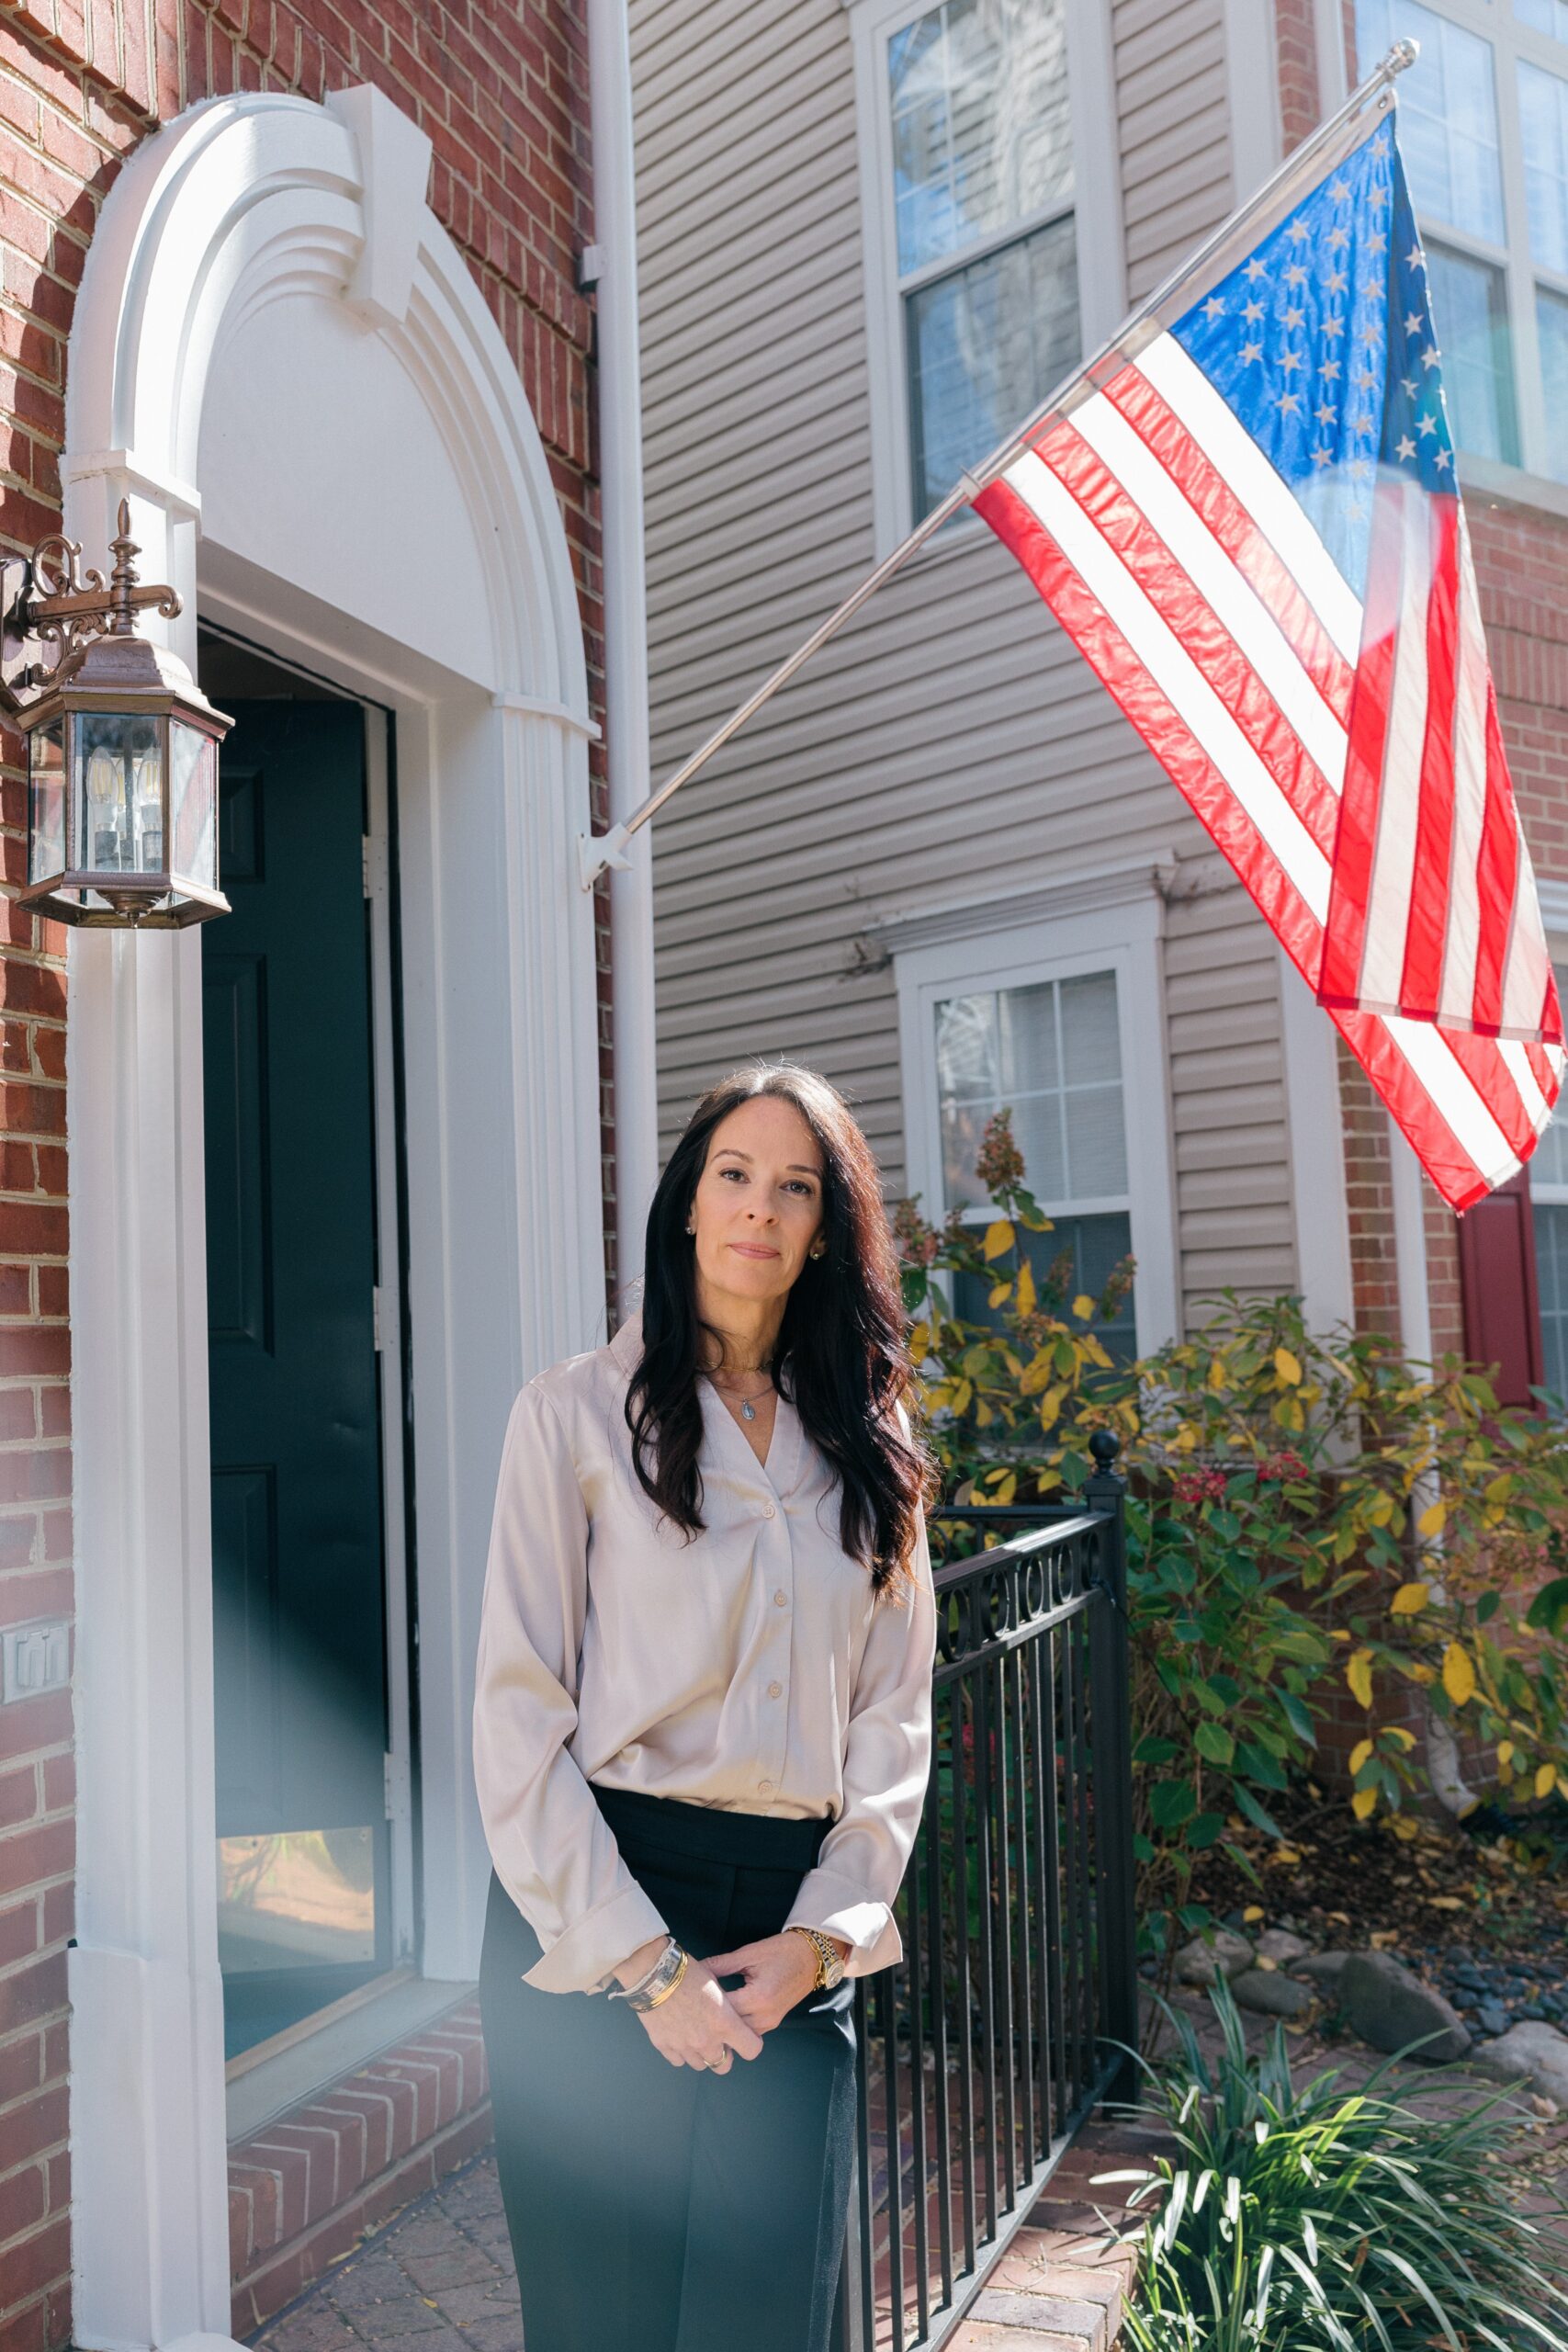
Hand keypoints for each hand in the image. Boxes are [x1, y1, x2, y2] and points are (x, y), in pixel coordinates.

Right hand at [627, 1949, 764, 2072]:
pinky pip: (678, 2061)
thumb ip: (726, 2006)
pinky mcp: (664, 2046)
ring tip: (695, 2034)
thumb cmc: (687, 1972)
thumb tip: (730, 2016)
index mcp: (724, 2023)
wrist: (654, 1973)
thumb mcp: (716, 1983)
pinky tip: (679, 2035)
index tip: (745, 2037)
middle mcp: (706, 2040)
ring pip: (700, 2065)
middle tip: (718, 2040)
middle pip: (723, 2066)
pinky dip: (681, 2052)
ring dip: (700, 2054)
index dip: (751, 2043)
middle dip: (724, 2056)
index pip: (751, 2049)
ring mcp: (684, 2046)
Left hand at [703, 1930, 849, 2034]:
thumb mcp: (748, 1953)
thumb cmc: (781, 1951)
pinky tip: (723, 2015)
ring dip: (724, 2026)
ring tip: (705, 2014)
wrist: (811, 1957)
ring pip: (739, 2034)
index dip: (704, 2004)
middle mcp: (765, 2016)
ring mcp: (770, 2023)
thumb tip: (696, 1970)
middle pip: (729, 2028)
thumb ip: (720, 1965)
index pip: (723, 2010)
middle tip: (692, 2011)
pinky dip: (736, 2026)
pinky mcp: (772, 2023)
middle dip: (711, 2020)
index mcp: (758, 1997)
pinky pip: (749, 2031)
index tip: (688, 1998)